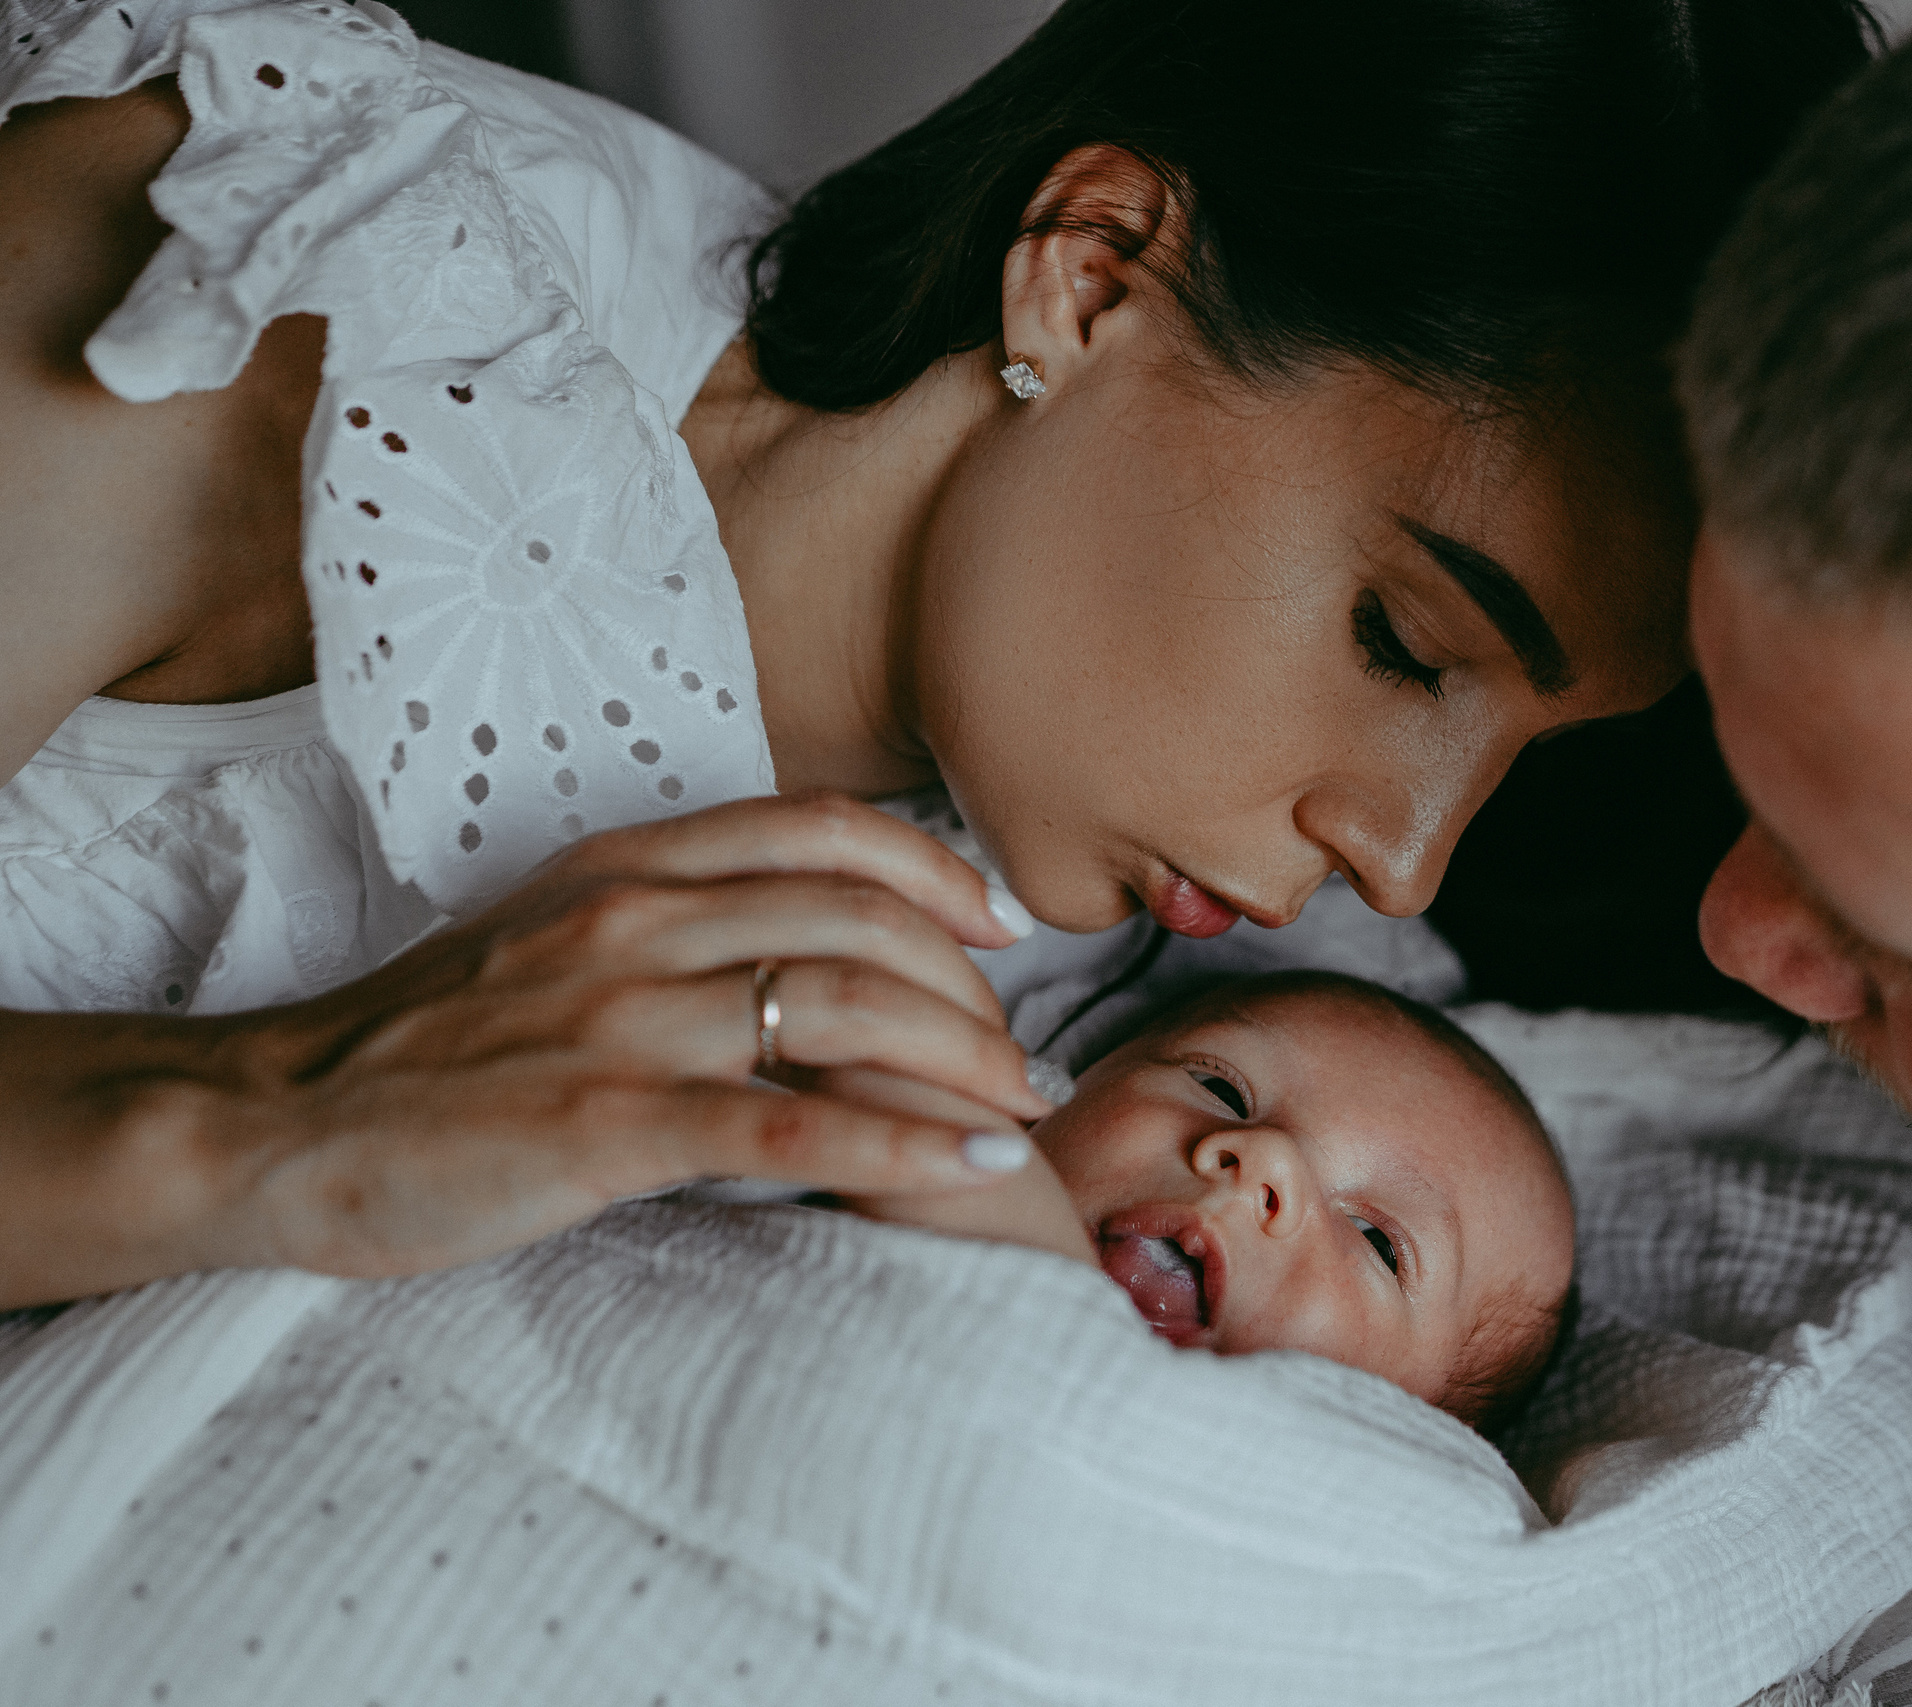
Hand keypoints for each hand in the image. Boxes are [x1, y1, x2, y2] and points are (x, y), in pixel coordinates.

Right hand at [5, 793, 1051, 1303]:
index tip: (1002, 922)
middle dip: (970, 987)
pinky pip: (786, 1121)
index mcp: (626, 865)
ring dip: (962, 1058)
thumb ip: (670, 919)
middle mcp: (634, 921)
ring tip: (1019, 1112)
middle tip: (1017, 1055)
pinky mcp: (602, 1121)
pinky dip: (901, 1143)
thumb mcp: (552, 938)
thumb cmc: (426, 1046)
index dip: (936, 869)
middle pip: (860, 919)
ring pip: (841, 1004)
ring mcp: (619, 1018)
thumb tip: (799, 940)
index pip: (823, 829)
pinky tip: (972, 1167)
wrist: (276, 1123)